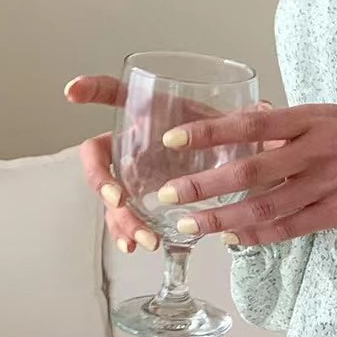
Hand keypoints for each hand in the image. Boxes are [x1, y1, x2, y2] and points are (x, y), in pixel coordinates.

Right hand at [63, 74, 266, 254]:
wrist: (243, 167)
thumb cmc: (234, 138)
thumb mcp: (240, 126)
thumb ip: (246, 119)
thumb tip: (264, 110)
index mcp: (152, 113)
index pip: (117, 95)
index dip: (93, 90)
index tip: (72, 93)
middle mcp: (135, 142)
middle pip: (98, 155)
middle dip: (100, 179)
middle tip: (117, 199)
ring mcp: (134, 173)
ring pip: (110, 194)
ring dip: (119, 217)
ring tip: (141, 238)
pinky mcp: (142, 200)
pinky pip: (124, 216)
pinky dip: (126, 232)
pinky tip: (134, 246)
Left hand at [154, 104, 336, 245]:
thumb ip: (296, 127)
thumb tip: (254, 125)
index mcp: (313, 118)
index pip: (249, 123)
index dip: (208, 133)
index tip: (172, 142)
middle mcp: (317, 147)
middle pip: (249, 169)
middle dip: (203, 184)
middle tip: (167, 195)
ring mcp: (331, 182)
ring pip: (266, 205)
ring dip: (224, 218)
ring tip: (191, 226)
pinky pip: (294, 227)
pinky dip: (261, 237)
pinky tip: (235, 242)